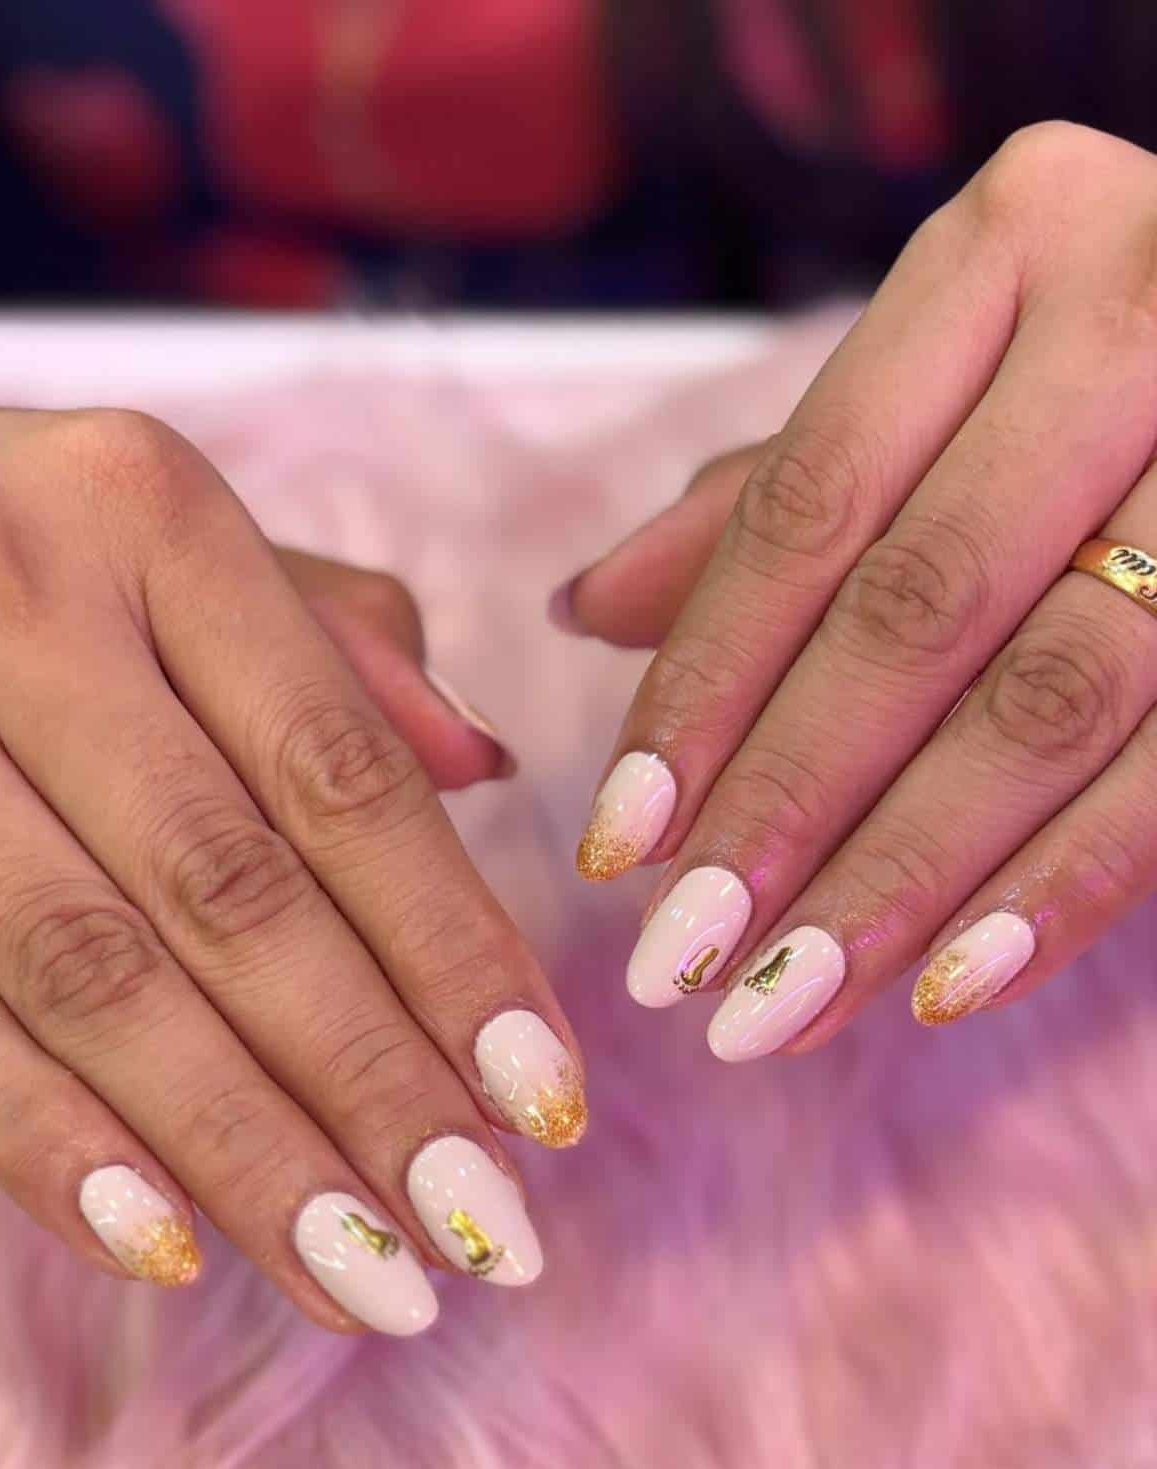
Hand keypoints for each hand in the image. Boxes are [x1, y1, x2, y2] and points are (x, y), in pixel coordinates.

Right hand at [0, 407, 585, 1334]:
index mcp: (148, 517)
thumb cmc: (17, 543)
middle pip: (234, 894)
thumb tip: (483, 766)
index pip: (342, 777)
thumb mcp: (169, 536)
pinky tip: (166, 1248)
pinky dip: (53, 1147)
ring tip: (367, 1278)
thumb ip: (330, 645)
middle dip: (372, 1085)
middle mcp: (17, 606)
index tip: (549, 1103)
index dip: (455, 952)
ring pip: (96, 978)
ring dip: (242, 1153)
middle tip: (485, 1233)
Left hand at [561, 123, 1156, 1055]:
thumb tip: (584, 609)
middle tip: (679, 961)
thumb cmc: (1100, 370)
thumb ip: (775, 502)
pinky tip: (950, 985)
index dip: (704, 688)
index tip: (616, 846)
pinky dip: (1063, 889)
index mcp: (1013, 243)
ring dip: (902, 879)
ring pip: (1046, 703)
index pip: (811, 505)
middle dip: (786, 806)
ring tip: (782, 1007)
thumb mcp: (943, 385)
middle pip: (917, 612)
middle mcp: (1141, 319)